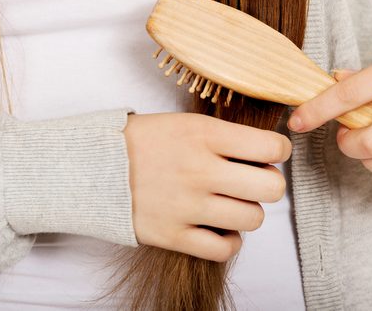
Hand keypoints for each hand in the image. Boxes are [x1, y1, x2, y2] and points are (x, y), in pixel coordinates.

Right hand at [125, 112, 291, 260]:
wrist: (92, 166)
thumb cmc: (145, 142)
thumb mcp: (186, 123)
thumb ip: (227, 137)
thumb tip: (269, 155)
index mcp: (205, 135)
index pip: (272, 147)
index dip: (279, 151)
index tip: (268, 154)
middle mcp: (200, 170)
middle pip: (272, 188)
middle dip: (269, 184)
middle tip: (253, 181)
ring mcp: (186, 206)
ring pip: (253, 219)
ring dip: (247, 212)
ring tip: (230, 203)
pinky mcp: (172, 235)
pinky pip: (224, 249)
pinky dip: (228, 241)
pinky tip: (218, 227)